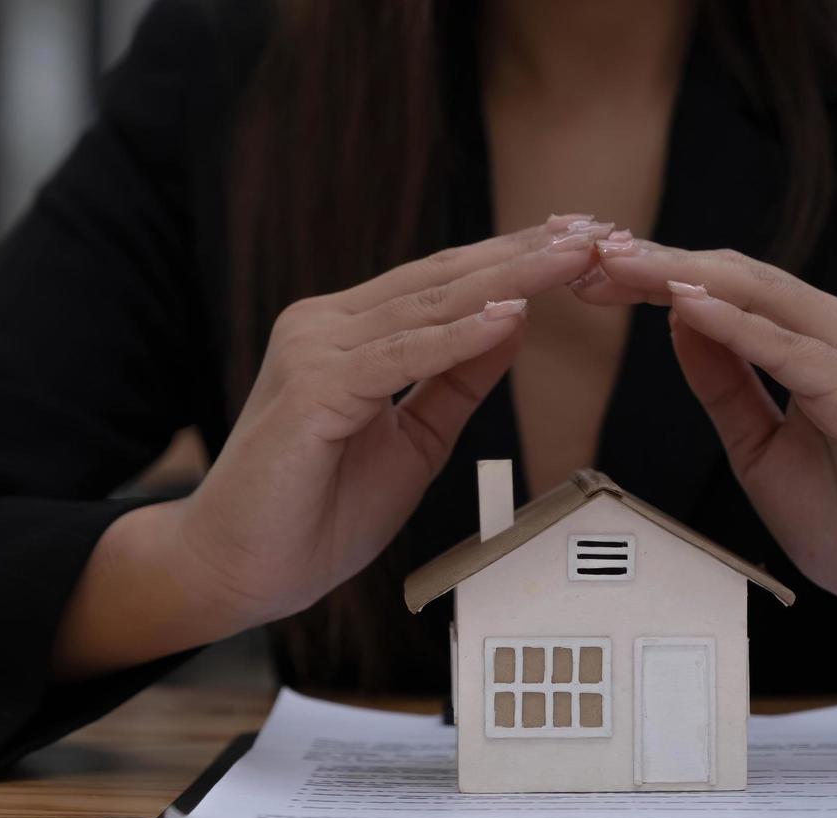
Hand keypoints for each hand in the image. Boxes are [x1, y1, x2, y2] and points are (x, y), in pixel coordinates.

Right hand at [170, 218, 608, 624]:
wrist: (239, 569)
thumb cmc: (313, 513)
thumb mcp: (414, 440)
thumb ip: (455, 381)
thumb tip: (513, 322)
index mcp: (347, 332)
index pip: (442, 282)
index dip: (515, 257)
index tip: (582, 240)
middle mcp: (325, 326)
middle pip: (442, 279)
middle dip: (526, 252)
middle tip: (596, 229)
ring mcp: (315, 352)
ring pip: (427, 307)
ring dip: (508, 279)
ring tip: (573, 257)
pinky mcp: (312, 390)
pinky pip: (399, 357)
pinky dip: (457, 338)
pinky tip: (508, 317)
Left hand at [572, 239, 836, 671]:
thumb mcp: (755, 442)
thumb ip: (723, 381)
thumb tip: (676, 320)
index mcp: (813, 340)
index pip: (724, 286)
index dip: (655, 272)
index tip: (591, 266)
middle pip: (735, 277)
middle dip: (655, 262)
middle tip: (586, 251)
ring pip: (759, 297)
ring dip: (682, 277)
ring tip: (620, 263)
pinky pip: (790, 351)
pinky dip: (735, 327)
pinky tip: (684, 307)